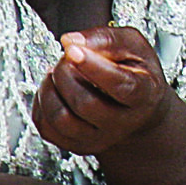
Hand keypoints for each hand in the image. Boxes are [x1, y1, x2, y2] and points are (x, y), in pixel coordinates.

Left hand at [30, 25, 170, 157]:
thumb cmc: (135, 71)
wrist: (139, 109)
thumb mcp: (132, 45)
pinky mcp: (78, 145)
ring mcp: (100, 138)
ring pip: (62, 120)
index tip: (73, 50)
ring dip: (50, 88)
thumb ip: (105, 38)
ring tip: (58, 71)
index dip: (94, 67)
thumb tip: (69, 42)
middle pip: (86, 104)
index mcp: (144, 95)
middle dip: (66, 73)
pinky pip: (46, 128)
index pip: (120, 86)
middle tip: (68, 56)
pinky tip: (54, 89)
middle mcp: (123, 123)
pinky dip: (41, 103)